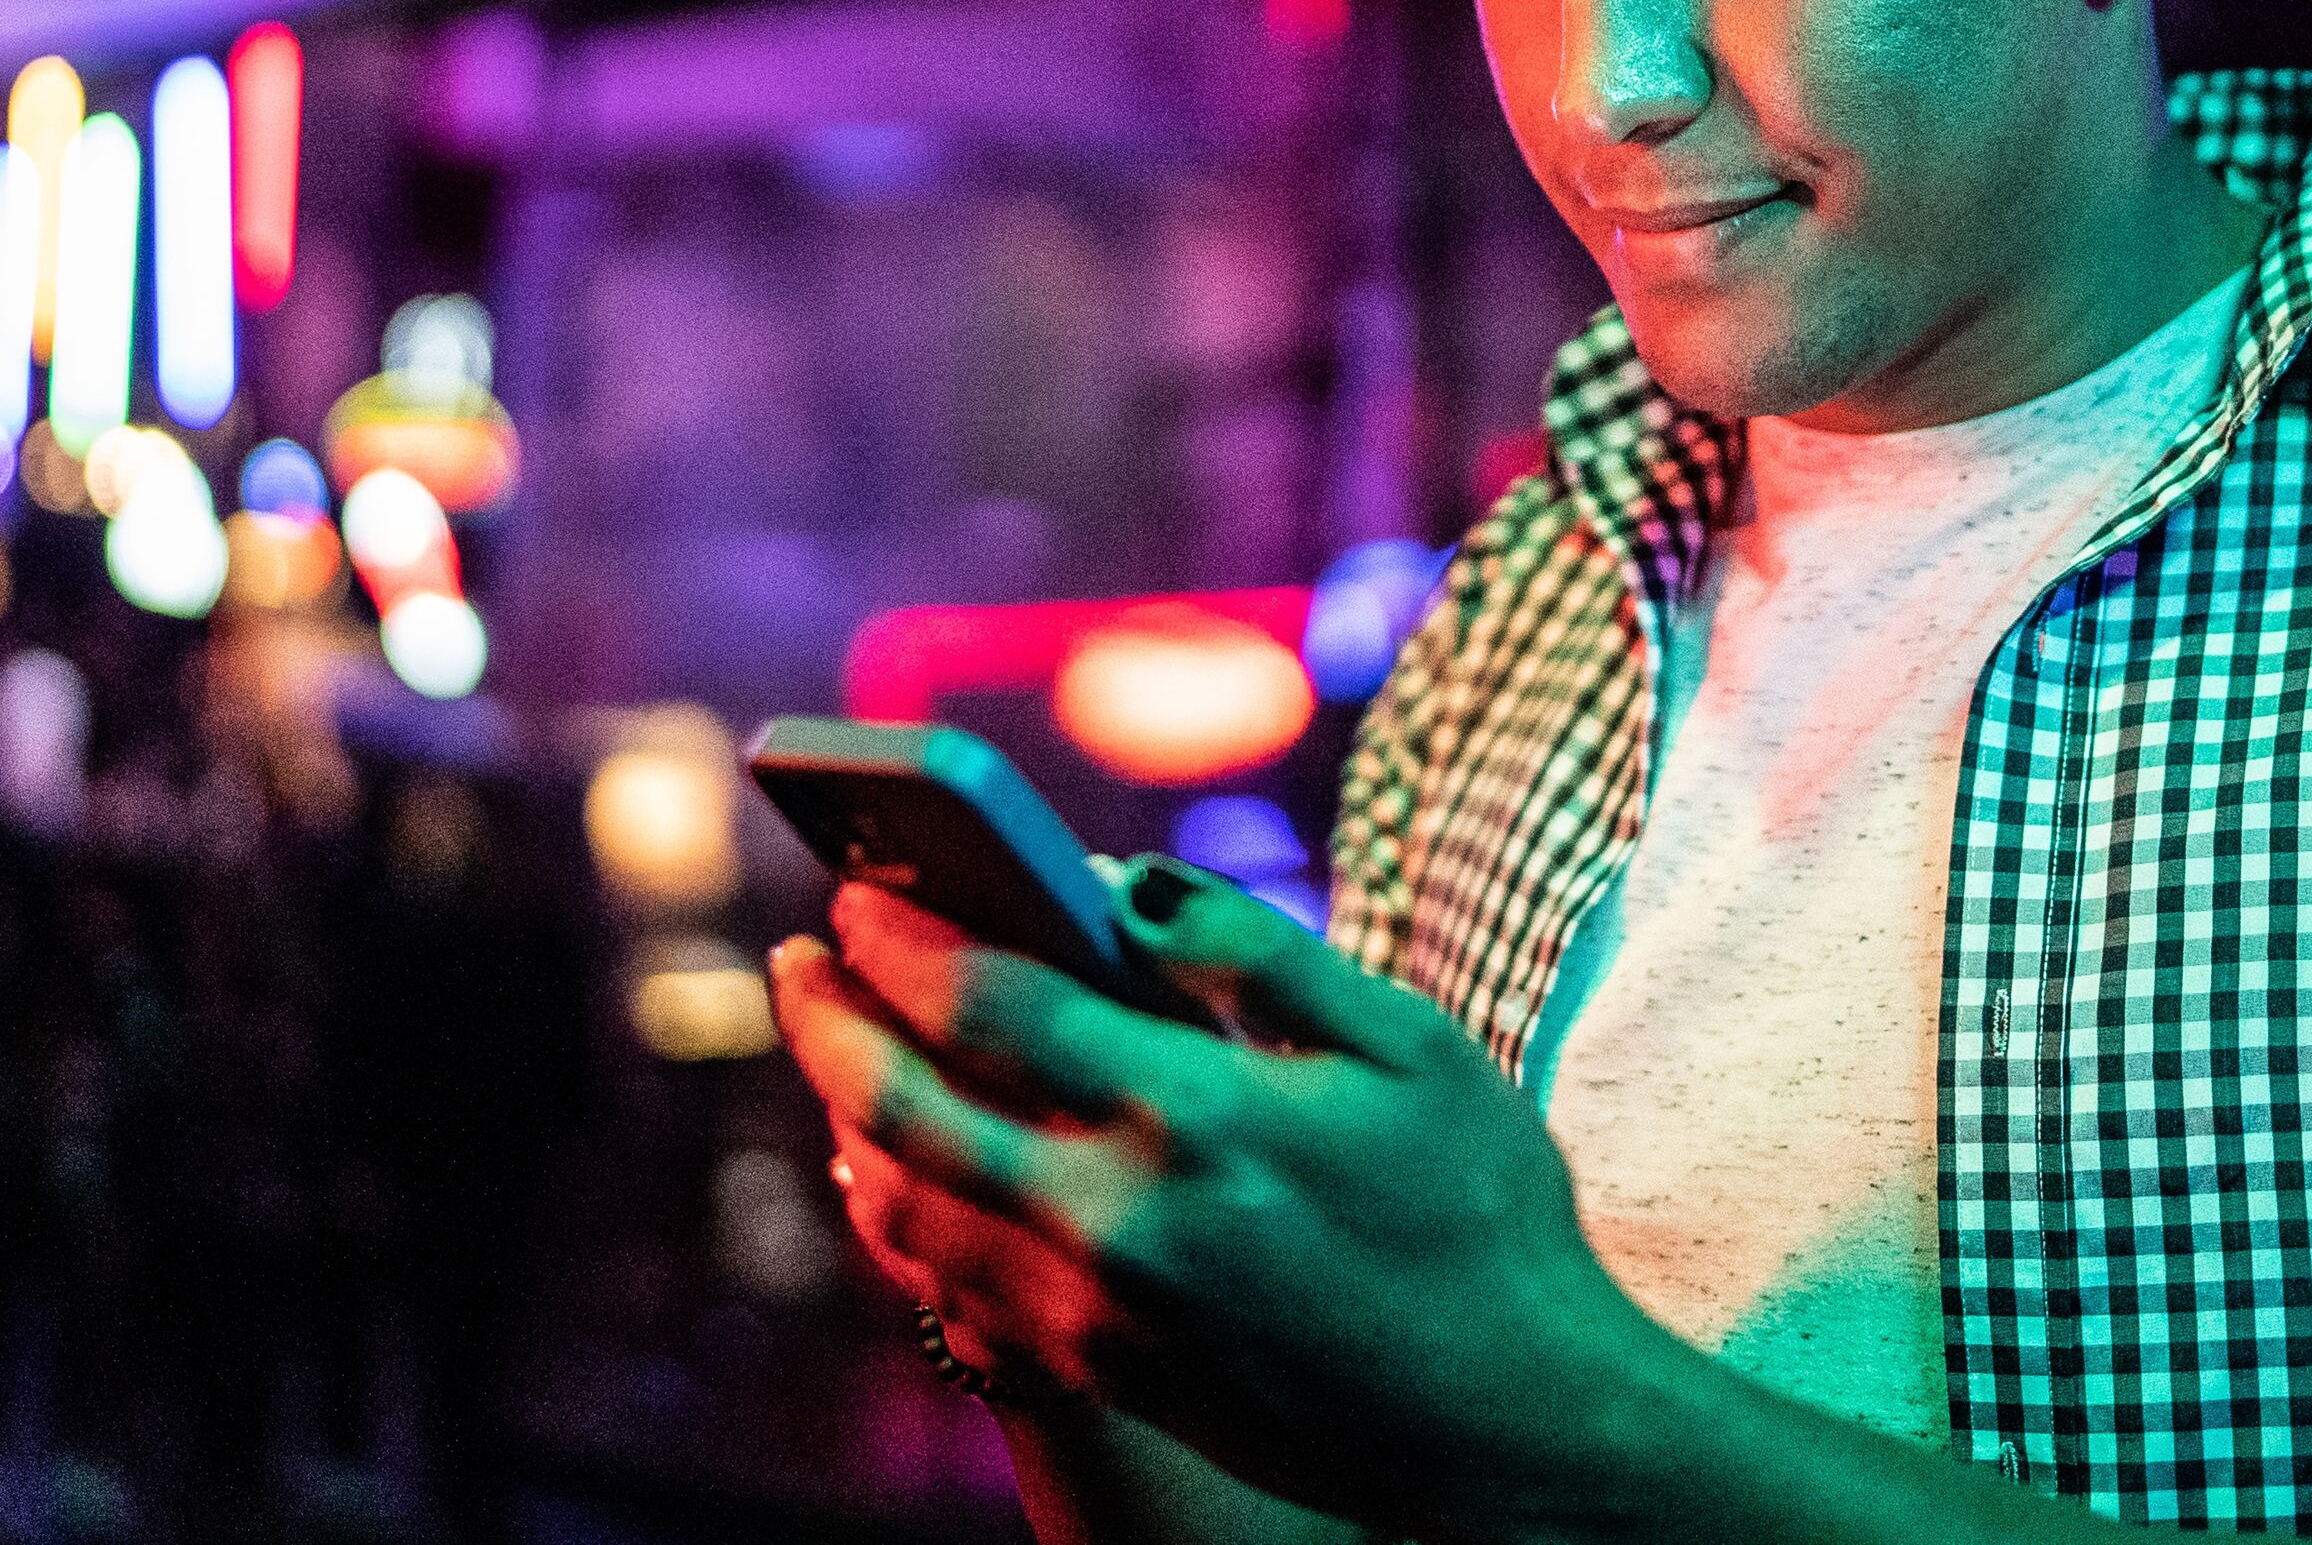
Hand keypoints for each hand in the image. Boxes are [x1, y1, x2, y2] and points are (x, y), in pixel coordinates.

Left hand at [770, 859, 1672, 1531]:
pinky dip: (905, 1215)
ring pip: (913, 1211)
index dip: (907, 936)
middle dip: (834, 1021)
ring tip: (838, 1050)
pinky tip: (904, 1168)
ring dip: (851, 1118)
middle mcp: (1123, 1223)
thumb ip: (1257, 951)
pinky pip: (955, 1287)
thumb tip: (1124, 884)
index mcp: (1201, 1120)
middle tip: (798, 955)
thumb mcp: (1409, 1044)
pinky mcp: (1106, 1373)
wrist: (1513, 1426)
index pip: (994, 1005)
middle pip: (910, 1111)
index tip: (860, 886)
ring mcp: (1104, 1314)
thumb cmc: (1481, 1214)